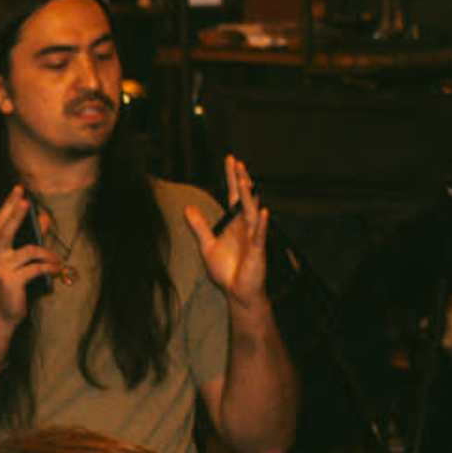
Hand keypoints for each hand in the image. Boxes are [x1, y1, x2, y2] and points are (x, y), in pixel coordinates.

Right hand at [0, 185, 60, 334]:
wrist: (0, 315)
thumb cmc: (11, 286)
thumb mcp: (19, 262)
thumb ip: (31, 239)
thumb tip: (44, 219)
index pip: (0, 221)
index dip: (9, 204)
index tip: (19, 190)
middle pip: (6, 228)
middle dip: (17, 214)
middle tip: (26, 201)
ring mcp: (2, 267)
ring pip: (30, 250)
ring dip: (48, 253)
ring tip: (57, 260)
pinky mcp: (12, 280)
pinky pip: (36, 268)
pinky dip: (49, 268)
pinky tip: (57, 270)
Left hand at [183, 155, 269, 310]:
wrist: (237, 294)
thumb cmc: (227, 271)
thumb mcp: (207, 245)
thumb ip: (199, 226)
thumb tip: (187, 208)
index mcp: (236, 224)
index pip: (234, 196)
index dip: (232, 178)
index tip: (231, 159)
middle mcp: (247, 227)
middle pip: (245, 199)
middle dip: (242, 181)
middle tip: (237, 162)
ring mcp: (254, 238)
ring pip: (252, 213)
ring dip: (249, 197)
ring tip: (245, 181)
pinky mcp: (258, 252)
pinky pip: (261, 235)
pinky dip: (262, 224)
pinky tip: (264, 212)